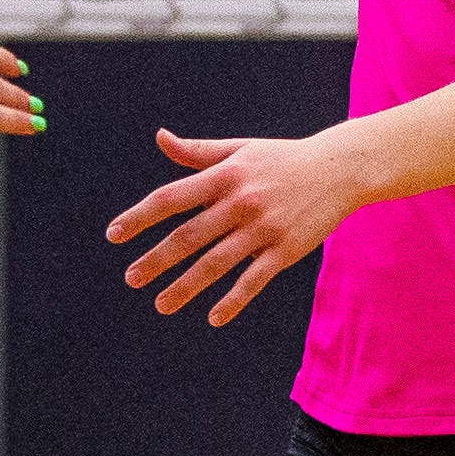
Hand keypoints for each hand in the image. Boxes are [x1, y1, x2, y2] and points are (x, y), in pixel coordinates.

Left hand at [109, 125, 374, 324]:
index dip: (140, 217)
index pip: (172, 198)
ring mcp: (264, 228)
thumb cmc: (282, 159)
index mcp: (225, 175)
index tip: (114, 235)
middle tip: (132, 278)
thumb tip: (160, 137)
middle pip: (189, 236)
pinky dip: (232, 301)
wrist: (340, 169)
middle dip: (156, 260)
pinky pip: (253, 281)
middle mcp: (241, 202)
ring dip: (186, 287)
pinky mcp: (286, 250)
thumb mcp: (240, 149)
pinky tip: (212, 317)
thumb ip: (197, 152)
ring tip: (160, 304)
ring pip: (216, 263)